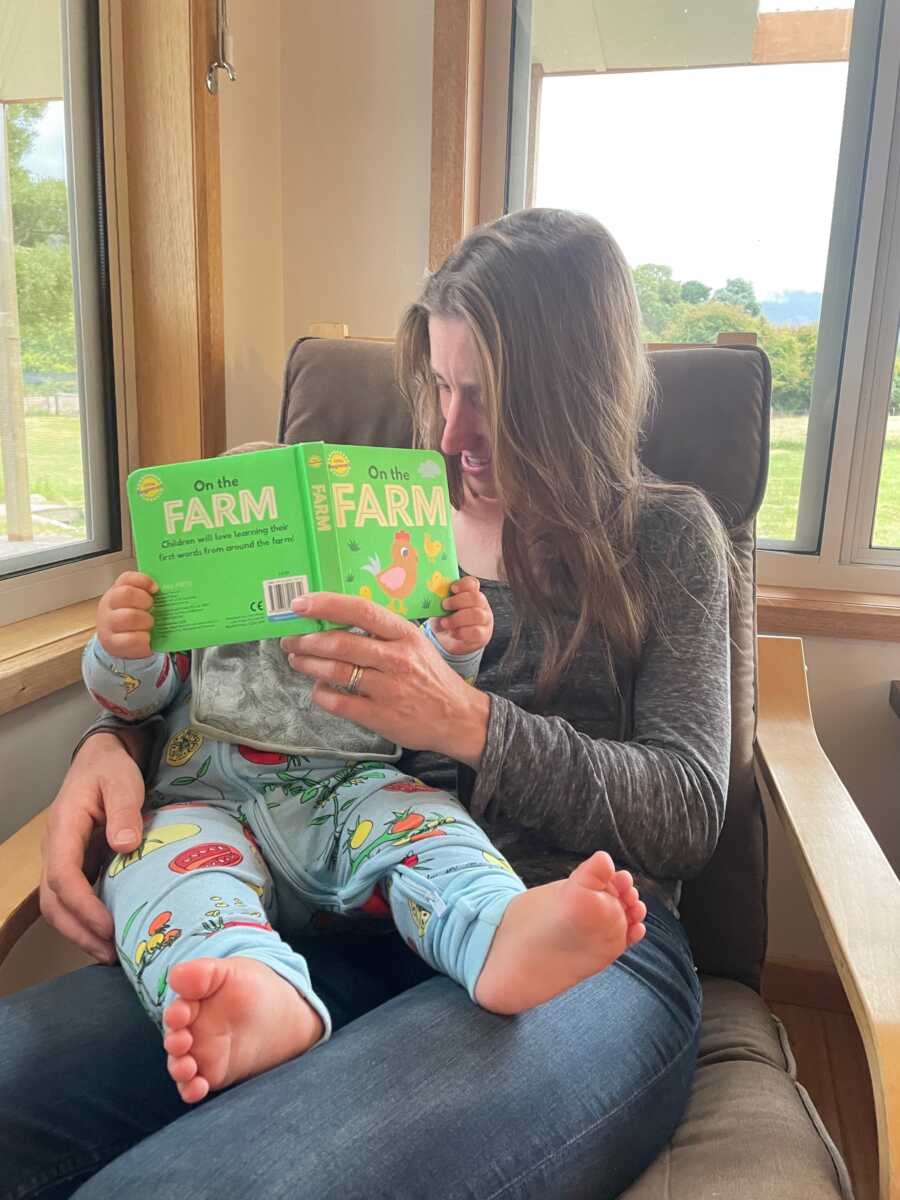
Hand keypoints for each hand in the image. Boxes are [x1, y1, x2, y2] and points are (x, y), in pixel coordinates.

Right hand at [40, 732, 145, 962]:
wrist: (101, 758)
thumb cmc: (111, 768)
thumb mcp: (122, 781)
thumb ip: (124, 811)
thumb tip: (124, 845)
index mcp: (64, 828)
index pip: (63, 876)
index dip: (84, 906)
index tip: (109, 926)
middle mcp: (55, 848)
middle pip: (53, 901)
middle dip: (78, 931)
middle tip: (109, 954)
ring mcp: (62, 857)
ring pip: (58, 904)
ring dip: (80, 931)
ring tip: (111, 952)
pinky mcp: (74, 863)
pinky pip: (72, 897)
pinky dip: (86, 919)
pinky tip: (111, 932)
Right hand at [96, 571, 157, 657]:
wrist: (116, 641)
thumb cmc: (132, 618)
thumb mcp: (136, 603)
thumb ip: (149, 594)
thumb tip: (173, 589)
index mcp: (117, 591)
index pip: (127, 578)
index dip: (144, 580)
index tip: (156, 589)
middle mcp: (109, 605)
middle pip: (126, 594)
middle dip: (145, 600)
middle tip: (152, 608)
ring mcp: (109, 624)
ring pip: (129, 617)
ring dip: (145, 620)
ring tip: (150, 624)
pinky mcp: (113, 643)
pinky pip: (130, 639)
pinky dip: (143, 638)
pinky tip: (147, 638)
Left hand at [280, 592, 490, 768]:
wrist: (457, 718)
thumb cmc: (429, 676)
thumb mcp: (414, 644)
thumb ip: (381, 632)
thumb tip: (335, 619)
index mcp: (404, 634)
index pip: (361, 611)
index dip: (327, 604)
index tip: (299, 604)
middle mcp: (397, 658)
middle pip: (340, 643)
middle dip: (307, 640)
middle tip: (290, 639)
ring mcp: (388, 689)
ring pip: (335, 672)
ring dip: (308, 664)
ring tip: (296, 661)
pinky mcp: (381, 716)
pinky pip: (338, 702)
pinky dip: (321, 693)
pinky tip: (318, 688)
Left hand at [428, 576, 492, 655]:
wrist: (450, 640)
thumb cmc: (446, 619)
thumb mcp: (441, 608)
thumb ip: (439, 600)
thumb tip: (429, 594)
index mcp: (470, 593)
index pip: (472, 583)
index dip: (463, 584)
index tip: (452, 588)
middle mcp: (481, 605)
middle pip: (476, 598)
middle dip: (458, 601)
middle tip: (444, 606)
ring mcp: (484, 620)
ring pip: (477, 615)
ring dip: (458, 619)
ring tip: (445, 623)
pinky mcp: (483, 635)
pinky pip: (475, 632)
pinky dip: (461, 632)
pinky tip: (452, 633)